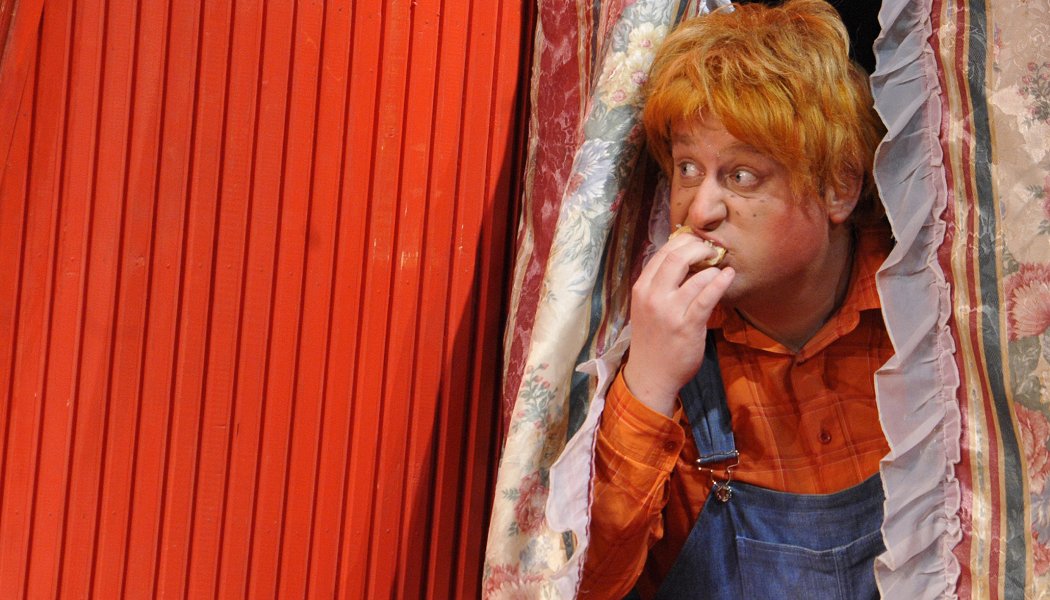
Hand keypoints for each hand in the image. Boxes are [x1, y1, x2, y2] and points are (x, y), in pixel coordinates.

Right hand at [622, 234, 734, 416]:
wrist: (651, 375)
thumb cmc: (652, 340)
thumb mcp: (647, 307)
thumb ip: (659, 284)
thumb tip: (684, 259)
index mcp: (641, 288)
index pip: (662, 253)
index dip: (683, 241)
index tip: (698, 241)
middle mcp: (652, 296)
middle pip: (677, 257)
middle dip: (699, 247)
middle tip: (712, 250)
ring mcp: (669, 311)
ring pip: (696, 275)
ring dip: (712, 268)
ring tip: (720, 269)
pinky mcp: (688, 325)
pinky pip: (707, 296)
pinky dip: (720, 282)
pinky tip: (728, 276)